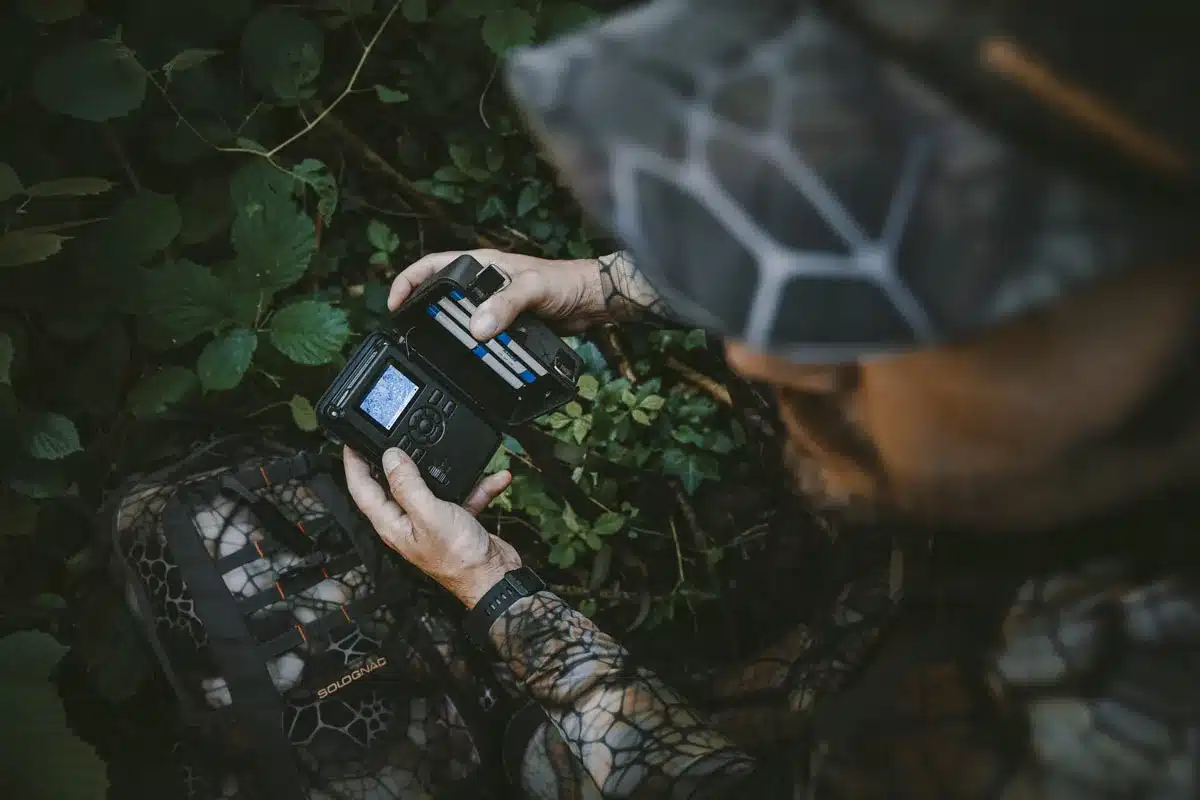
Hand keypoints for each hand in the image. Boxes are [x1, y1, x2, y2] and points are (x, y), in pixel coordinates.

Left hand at [342, 446, 521, 607]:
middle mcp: (407, 521)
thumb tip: (390, 457)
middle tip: (389, 434)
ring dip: (441, 469)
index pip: (362, 490)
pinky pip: (462, 494)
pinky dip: (476, 485)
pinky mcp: (456, 519)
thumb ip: (407, 485)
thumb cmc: (459, 557)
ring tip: (442, 447)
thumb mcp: (429, 514)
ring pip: (428, 486)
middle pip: (391, 485)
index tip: (352, 441)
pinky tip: (494, 477)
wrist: (494, 577)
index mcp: (392, 523)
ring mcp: (431, 520)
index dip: (353, 464)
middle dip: (391, 459)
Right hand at [388, 249, 608, 339]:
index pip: (433, 266)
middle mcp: (483, 283)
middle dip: (422, 311)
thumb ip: (506, 305)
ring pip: (458, 318)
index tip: (396, 304)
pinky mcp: (505, 323)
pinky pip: (479, 335)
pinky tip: (467, 360)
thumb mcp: (532, 289)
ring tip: (434, 351)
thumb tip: (477, 327)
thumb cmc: (564, 283)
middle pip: (440, 295)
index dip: (409, 282)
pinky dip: (470, 346)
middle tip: (410, 334)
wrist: (589, 301)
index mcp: (483, 265)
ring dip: (446, 333)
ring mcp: (494, 304)